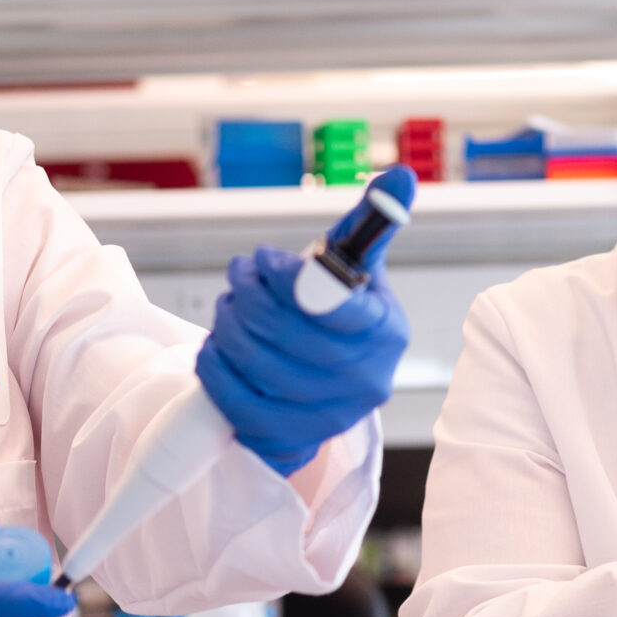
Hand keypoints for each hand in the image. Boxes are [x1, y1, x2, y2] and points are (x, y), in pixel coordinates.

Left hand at [195, 235, 408, 477]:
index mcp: (386, 331)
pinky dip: (215, 366)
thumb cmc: (338, 320)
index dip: (286, 276)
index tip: (265, 260)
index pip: (332, 301)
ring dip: (228, 323)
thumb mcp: (359, 272)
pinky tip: (217, 347)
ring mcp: (328, 415)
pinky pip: (234, 400)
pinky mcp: (291, 439)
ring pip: (255, 361)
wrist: (328, 391)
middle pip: (285, 330)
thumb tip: (400, 177)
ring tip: (230, 307)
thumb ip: (372, 223)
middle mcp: (365, 379)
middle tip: (239, 276)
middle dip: (248, 293)